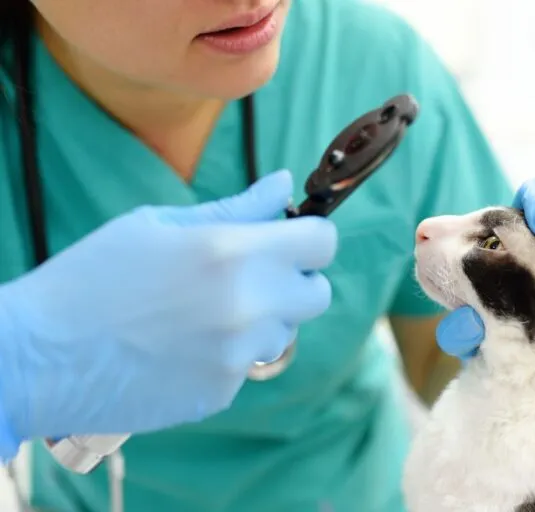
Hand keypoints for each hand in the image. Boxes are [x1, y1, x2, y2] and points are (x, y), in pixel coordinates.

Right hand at [0, 170, 336, 456]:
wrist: (40, 355)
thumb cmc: (93, 276)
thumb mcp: (159, 224)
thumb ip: (235, 207)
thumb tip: (284, 184)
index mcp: (232, 251)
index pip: (322, 242)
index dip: (310, 238)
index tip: (292, 241)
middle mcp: (247, 305)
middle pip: (317, 294)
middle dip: (294, 282)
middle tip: (253, 278)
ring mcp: (237, 355)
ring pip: (284, 333)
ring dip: (261, 321)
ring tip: (204, 315)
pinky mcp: (222, 392)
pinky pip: (248, 366)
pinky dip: (228, 355)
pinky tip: (183, 347)